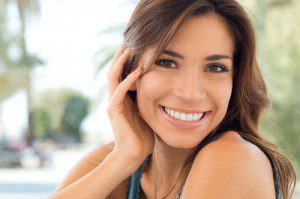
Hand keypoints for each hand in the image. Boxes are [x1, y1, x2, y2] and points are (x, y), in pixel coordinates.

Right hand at [106, 43, 153, 163]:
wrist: (133, 154)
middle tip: (128, 41)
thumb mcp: (146, 114)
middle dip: (120, 56)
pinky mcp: (114, 110)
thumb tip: (161, 93)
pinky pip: (119, 91)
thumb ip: (147, 102)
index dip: (126, 61)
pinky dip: (128, 80)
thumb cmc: (142, 137)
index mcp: (123, 99)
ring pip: (113, 77)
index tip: (135, 48)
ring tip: (128, 48)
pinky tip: (138, 71)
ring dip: (120, 62)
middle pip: (114, 71)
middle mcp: (115, 98)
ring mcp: (113, 104)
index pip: (122, 74)